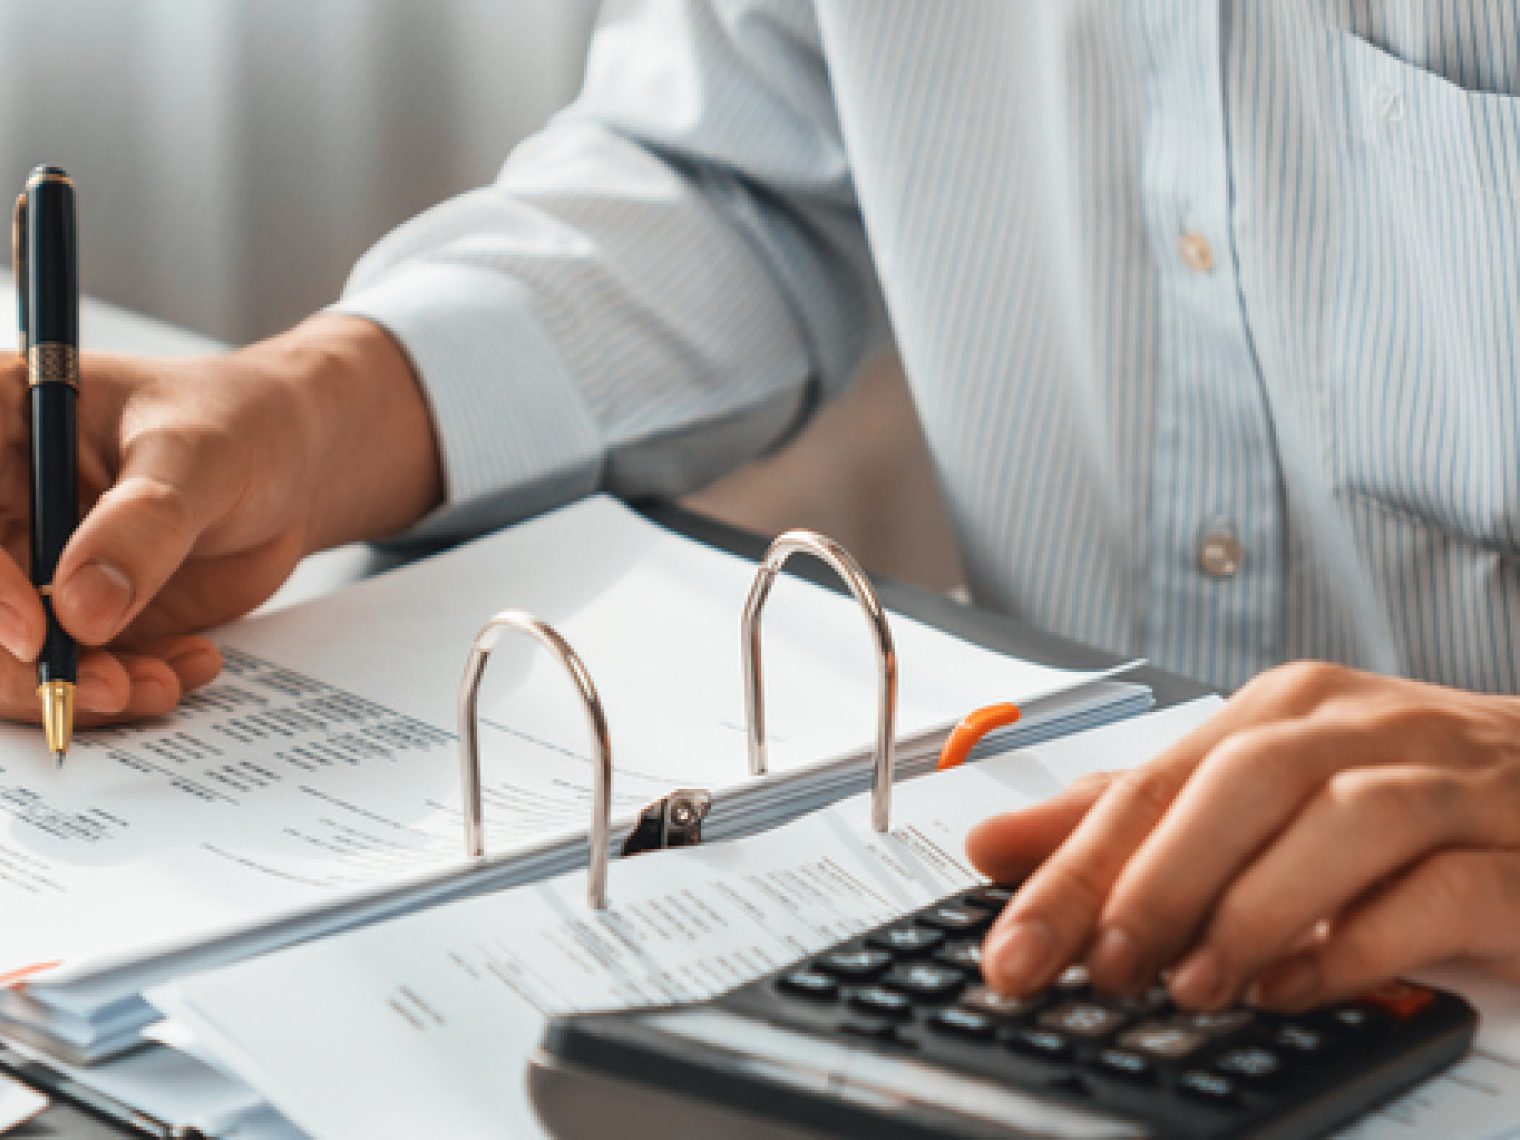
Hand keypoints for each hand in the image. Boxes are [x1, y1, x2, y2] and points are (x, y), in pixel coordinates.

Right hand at [0, 315, 440, 724]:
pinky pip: (75, 674)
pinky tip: (190, 667)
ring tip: (162, 686)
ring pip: (10, 657)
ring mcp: (29, 568)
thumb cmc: (238, 425)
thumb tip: (80, 612)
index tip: (39, 633)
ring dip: (79, 689)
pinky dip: (126, 689)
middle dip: (22, 668)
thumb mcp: (199, 455)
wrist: (290, 465)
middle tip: (110, 689)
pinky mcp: (75, 619)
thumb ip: (144, 523)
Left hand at [966, 662, 1519, 1011]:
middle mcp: (1362, 729)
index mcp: (1284, 710)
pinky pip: (1440, 888)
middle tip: (1100, 969)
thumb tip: (996, 845)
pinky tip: (1300, 987)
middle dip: (1151, 883)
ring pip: (1338, 821)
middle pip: (1236, 785)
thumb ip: (1135, 820)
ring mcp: (1452, 782)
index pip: (1152, 781)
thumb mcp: (1255, 797)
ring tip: (1190, 985)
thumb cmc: (1403, 796)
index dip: (1071, 866)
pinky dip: (1361, 942)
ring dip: (1252, 908)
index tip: (1012, 948)